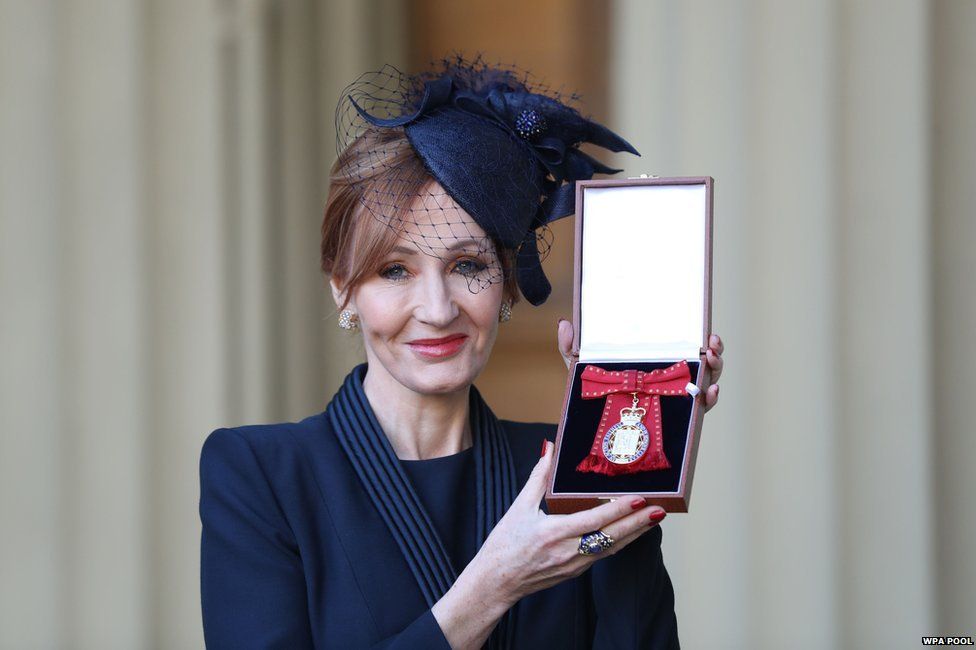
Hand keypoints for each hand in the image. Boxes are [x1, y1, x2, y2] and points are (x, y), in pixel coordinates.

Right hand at [460, 440, 664, 606]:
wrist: (496, 582)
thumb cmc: (504, 545)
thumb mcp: (519, 508)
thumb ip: (538, 478)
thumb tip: (550, 449)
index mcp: (554, 533)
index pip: (595, 520)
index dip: (619, 510)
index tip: (639, 499)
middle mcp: (569, 552)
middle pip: (612, 536)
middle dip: (639, 523)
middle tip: (659, 509)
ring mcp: (575, 565)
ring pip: (613, 548)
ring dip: (635, 533)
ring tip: (654, 518)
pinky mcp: (576, 572)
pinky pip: (604, 555)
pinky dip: (620, 542)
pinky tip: (631, 532)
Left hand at [556, 320, 723, 412]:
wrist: (594, 430)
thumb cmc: (594, 394)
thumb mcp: (582, 370)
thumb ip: (571, 348)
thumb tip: (564, 323)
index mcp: (655, 362)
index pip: (683, 345)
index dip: (700, 337)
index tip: (707, 331)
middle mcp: (670, 379)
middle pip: (702, 363)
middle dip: (715, 352)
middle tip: (712, 346)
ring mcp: (675, 398)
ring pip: (706, 382)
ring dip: (716, 371)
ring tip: (712, 362)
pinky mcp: (677, 418)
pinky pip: (700, 410)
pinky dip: (710, 399)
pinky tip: (710, 392)